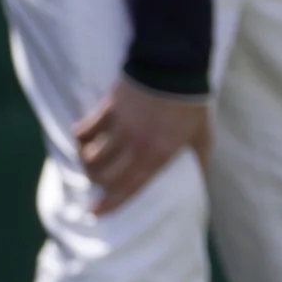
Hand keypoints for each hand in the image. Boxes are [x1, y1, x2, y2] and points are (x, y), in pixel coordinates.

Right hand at [74, 78, 210, 215]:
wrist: (176, 66)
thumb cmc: (191, 105)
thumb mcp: (202, 137)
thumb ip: (199, 165)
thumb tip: (201, 188)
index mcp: (159, 154)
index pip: (129, 186)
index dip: (110, 203)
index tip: (94, 214)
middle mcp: (135, 143)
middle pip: (104, 174)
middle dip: (98, 183)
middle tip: (99, 184)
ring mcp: (119, 125)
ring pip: (89, 154)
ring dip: (86, 162)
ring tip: (91, 163)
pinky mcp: (107, 108)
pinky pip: (84, 129)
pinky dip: (79, 137)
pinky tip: (82, 139)